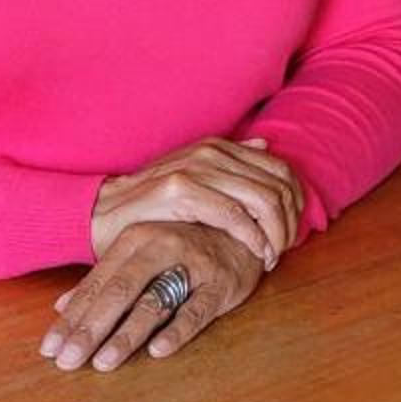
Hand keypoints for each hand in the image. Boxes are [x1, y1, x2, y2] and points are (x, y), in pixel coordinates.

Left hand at [40, 222, 264, 372]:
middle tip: (67, 361)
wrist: (245, 226)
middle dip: (90, 329)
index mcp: (136, 239)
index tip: (49, 349)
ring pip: (154, 302)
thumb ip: (104, 279)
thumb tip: (61, 307)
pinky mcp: (221, 283)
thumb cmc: (185, 244)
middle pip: (119, 292)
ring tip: (103, 362)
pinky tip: (158, 351)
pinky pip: (198, 309)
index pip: (96, 284)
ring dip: (127, 334)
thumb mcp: (142, 253)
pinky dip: (179, 330)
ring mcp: (193, 265)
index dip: (71, 318)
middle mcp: (161, 247)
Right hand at [90, 140, 305, 269]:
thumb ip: (230, 162)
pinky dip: (253, 238)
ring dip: (275, 234)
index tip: (292, 231)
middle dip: (289, 223)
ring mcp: (196, 169)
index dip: (296, 202)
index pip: (280, 169)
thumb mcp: (193, 175)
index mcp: (218, 147)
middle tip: (283, 250)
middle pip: (278, 186)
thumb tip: (265, 146)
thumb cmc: (152, 203)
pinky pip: (235, 216)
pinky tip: (256, 253)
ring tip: (271, 256)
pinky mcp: (181, 191)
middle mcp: (211, 152)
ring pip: (262, 201)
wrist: (104, 213)